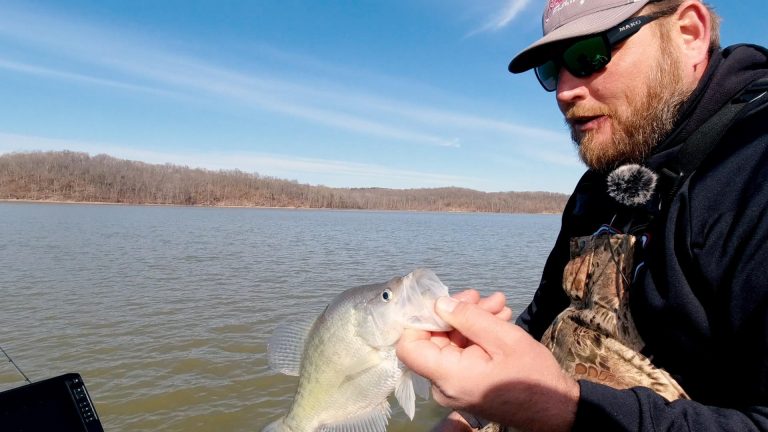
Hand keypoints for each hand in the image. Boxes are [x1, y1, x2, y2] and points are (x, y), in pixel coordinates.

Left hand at [396, 295, 578, 431]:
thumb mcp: (504, 339)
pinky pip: (461, 352)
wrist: (556, 408)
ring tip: (499, 305)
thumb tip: (439, 303)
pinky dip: (477, 334)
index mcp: (449, 376)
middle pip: (433, 339)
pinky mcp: (465, 382)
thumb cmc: (533, 377)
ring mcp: (454, 385)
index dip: (420, 319)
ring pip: (450, 342)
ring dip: (472, 320)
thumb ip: (469, 318)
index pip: (409, 346)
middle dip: (456, 313)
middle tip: (483, 297)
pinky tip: (499, 319)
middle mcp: (444, 384)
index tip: (443, 301)